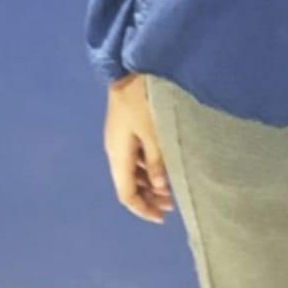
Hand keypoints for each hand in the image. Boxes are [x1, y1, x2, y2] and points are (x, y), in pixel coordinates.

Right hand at [103, 72, 174, 221]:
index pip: (126, 194)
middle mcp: (115, 152)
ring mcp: (119, 140)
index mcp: (118, 156)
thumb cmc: (141, 99)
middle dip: (149, 198)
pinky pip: (135, 158)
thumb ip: (156, 161)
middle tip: (172, 206)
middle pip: (129, 185)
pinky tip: (163, 167)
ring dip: (149, 183)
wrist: (128, 69)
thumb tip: (160, 187)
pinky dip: (148, 168)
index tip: (162, 218)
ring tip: (171, 189)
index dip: (143, 209)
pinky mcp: (125, 129)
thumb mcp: (152, 131)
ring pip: (132, 172)